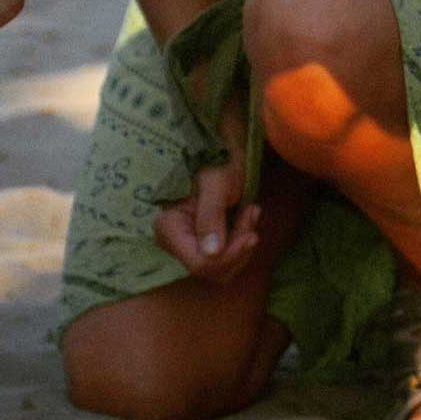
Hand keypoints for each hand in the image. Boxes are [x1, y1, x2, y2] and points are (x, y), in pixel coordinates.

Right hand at [153, 98, 260, 283]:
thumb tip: (210, 254)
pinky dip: (242, 241)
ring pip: (222, 269)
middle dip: (238, 248)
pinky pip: (227, 259)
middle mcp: (174, 242)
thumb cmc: (217, 160)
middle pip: (212, 270)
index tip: (251, 234)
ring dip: (242, 243)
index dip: (228, 256)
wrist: (223, 150)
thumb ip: (211, 216)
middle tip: (252, 215)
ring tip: (251, 212)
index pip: (199, 264)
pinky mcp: (204, 244)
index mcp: (169, 228)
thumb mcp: (216, 185)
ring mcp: (189, 245)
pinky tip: (248, 215)